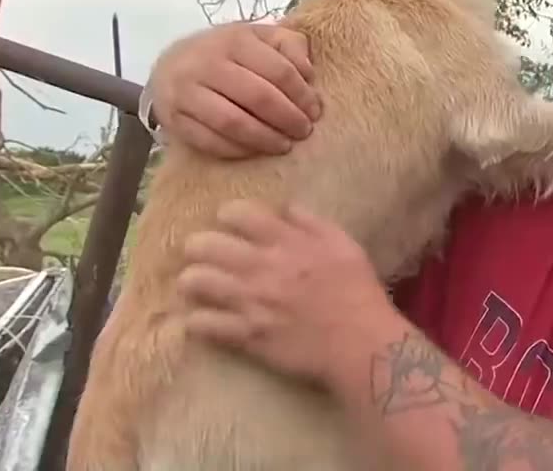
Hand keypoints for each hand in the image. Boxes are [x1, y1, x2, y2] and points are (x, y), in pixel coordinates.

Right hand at [150, 22, 322, 158]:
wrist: (170, 64)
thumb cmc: (227, 53)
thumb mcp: (258, 37)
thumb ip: (288, 45)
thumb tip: (308, 73)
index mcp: (235, 40)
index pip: (279, 71)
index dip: (303, 95)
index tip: (315, 110)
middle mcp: (207, 63)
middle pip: (258, 97)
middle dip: (288, 119)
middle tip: (304, 131)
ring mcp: (186, 92)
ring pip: (233, 123)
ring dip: (265, 139)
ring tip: (284, 145)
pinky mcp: (173, 119)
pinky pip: (210, 141)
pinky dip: (237, 150)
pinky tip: (256, 150)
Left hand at [175, 199, 386, 389]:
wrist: (361, 344)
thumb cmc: (357, 292)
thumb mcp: (345, 245)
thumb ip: (312, 223)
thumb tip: (284, 207)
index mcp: (287, 243)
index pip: (238, 213)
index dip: (228, 215)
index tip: (230, 224)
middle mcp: (262, 268)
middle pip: (205, 244)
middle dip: (198, 246)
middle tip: (204, 254)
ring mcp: (250, 303)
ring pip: (195, 281)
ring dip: (191, 280)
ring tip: (195, 285)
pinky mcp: (246, 335)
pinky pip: (202, 324)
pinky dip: (196, 320)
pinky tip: (201, 319)